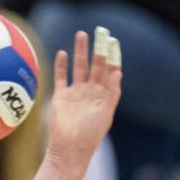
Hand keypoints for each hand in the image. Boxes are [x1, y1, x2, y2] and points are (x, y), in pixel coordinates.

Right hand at [46, 28, 121, 167]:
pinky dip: (61, 65)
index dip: (112, 58)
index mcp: (104, 97)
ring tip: (81, 34)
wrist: (69, 148)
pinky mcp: (61, 96)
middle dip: (98, 50)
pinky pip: (61, 77)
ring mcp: (76, 93)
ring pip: (78, 67)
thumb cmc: (90, 134)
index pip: (109, 72)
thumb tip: (118, 72)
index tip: (114, 42)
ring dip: (80, 52)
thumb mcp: (105, 113)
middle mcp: (91, 93)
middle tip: (100, 32)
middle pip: (95, 66)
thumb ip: (112, 93)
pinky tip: (62, 53)